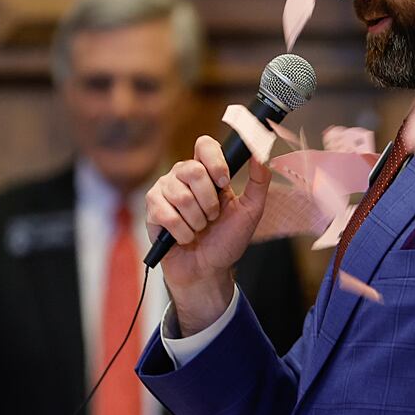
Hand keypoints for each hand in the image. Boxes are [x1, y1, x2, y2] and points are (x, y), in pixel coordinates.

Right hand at [147, 135, 273, 333]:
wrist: (207, 269)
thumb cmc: (226, 239)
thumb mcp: (251, 210)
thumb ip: (259, 182)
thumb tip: (262, 155)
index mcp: (206, 170)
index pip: (204, 145)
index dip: (215, 162)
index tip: (224, 184)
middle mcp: (182, 175)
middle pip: (193, 170)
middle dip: (209, 202)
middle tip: (212, 217)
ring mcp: (164, 190)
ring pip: (181, 197)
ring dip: (197, 221)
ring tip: (199, 229)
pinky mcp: (152, 210)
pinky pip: (167, 215)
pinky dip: (183, 233)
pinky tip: (185, 237)